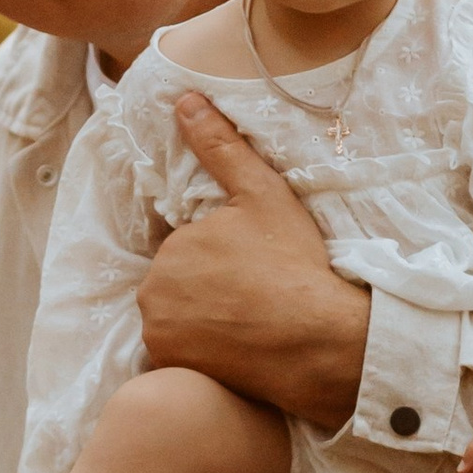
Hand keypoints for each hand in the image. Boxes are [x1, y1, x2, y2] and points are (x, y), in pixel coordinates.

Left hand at [135, 93, 369, 429]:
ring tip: (252, 322)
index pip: (187, 250)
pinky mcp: (176, 372)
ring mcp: (161, 338)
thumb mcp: (262, 195)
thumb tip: (183, 100)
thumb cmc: (295, 264)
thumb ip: (220, 147)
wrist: (321, 343)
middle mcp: (152, 295)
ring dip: (204, 320)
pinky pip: (183, 356)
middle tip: (256, 294)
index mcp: (169, 248)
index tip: (256, 266)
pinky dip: (203, 352)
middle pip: (178, 286)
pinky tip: (240, 349)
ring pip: (179, 320)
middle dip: (208, 288)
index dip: (221, 256)